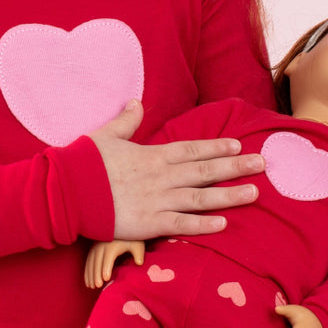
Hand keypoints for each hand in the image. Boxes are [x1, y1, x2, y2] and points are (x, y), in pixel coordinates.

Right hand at [84, 239, 144, 288]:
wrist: (122, 227)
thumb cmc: (131, 239)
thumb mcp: (137, 245)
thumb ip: (138, 254)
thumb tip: (139, 263)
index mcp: (112, 245)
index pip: (108, 258)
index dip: (106, 268)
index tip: (105, 279)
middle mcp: (101, 246)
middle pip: (97, 262)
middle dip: (96, 274)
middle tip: (97, 286)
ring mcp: (95, 247)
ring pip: (91, 263)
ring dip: (90, 275)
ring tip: (91, 287)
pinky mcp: (93, 249)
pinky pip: (88, 261)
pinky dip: (87, 272)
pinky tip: (88, 281)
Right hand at [89, 101, 263, 241]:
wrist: (66, 192)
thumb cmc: (83, 164)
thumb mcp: (105, 136)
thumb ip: (125, 121)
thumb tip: (136, 102)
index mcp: (152, 155)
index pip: (192, 149)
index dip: (217, 147)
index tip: (238, 144)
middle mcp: (160, 176)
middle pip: (205, 170)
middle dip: (235, 167)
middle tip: (262, 164)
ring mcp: (157, 200)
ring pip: (201, 197)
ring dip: (229, 195)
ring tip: (254, 193)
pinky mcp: (148, 223)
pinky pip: (181, 224)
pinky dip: (203, 225)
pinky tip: (224, 224)